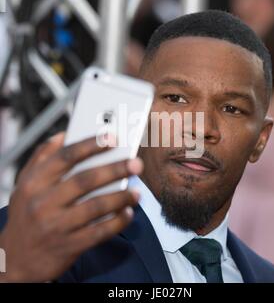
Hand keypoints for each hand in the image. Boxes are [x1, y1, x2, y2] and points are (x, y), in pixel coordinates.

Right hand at [0, 133, 142, 281]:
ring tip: (137, 191)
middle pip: (85, 180)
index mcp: (35, 182)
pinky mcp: (69, 246)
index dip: (91, 145)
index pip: (66, 157)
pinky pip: (98, 232)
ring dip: (120, 197)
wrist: (15, 258)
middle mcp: (44, 202)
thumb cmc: (26, 213)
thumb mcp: (26, 183)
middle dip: (114, 170)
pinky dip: (117, 222)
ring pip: (95, 206)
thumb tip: (64, 135)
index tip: (113, 137)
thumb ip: (43, 157)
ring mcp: (56, 226)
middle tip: (136, 163)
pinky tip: (127, 213)